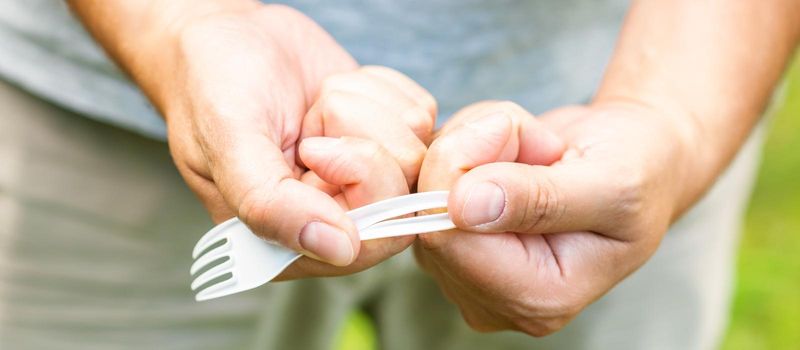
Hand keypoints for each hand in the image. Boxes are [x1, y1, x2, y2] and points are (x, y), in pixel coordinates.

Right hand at [146, 5, 434, 267]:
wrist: (231, 32)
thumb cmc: (215, 85)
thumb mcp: (230, 142)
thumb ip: (272, 204)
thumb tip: (340, 250)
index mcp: (290, 242)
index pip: (369, 242)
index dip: (357, 185)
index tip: (312, 146)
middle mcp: (336, 218)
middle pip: (404, 197)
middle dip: (359, 140)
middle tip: (310, 122)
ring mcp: (368, 178)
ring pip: (417, 150)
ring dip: (365, 109)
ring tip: (316, 105)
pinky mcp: (388, 137)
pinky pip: (422, 116)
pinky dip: (381, 89)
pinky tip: (338, 89)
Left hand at [416, 100, 690, 335]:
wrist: (636, 158)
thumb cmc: (639, 173)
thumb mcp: (611, 184)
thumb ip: (539, 198)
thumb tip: (462, 206)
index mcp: (537, 299)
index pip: (449, 238)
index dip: (468, 168)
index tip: (516, 132)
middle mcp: (491, 295)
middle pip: (426, 213)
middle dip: (473, 152)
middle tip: (535, 140)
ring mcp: (464, 266)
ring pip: (422, 186)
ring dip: (473, 143)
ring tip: (534, 148)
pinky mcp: (450, 232)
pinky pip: (424, 175)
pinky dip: (464, 144)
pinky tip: (512, 149)